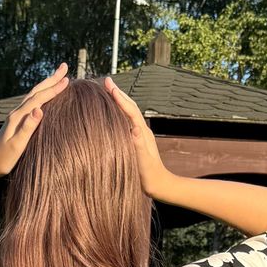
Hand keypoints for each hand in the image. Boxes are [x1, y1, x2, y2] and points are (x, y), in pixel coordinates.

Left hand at [0, 64, 69, 177]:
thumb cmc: (3, 158)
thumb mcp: (17, 145)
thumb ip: (27, 128)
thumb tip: (39, 110)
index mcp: (19, 116)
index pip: (39, 98)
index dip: (54, 89)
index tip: (68, 80)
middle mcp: (17, 112)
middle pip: (36, 90)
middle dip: (52, 78)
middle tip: (64, 66)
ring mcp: (16, 115)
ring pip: (34, 94)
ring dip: (47, 84)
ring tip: (58, 76)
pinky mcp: (17, 120)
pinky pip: (32, 101)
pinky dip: (41, 94)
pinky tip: (45, 95)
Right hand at [101, 76, 168, 194]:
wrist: (160, 185)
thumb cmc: (150, 176)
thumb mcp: (143, 162)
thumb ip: (139, 146)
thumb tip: (136, 129)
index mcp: (142, 132)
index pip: (129, 110)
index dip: (119, 97)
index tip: (109, 85)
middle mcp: (141, 130)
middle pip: (130, 106)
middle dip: (118, 93)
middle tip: (106, 81)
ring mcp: (139, 134)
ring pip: (128, 112)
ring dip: (119, 100)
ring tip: (108, 91)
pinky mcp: (136, 140)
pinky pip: (126, 121)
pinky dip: (119, 112)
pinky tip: (112, 113)